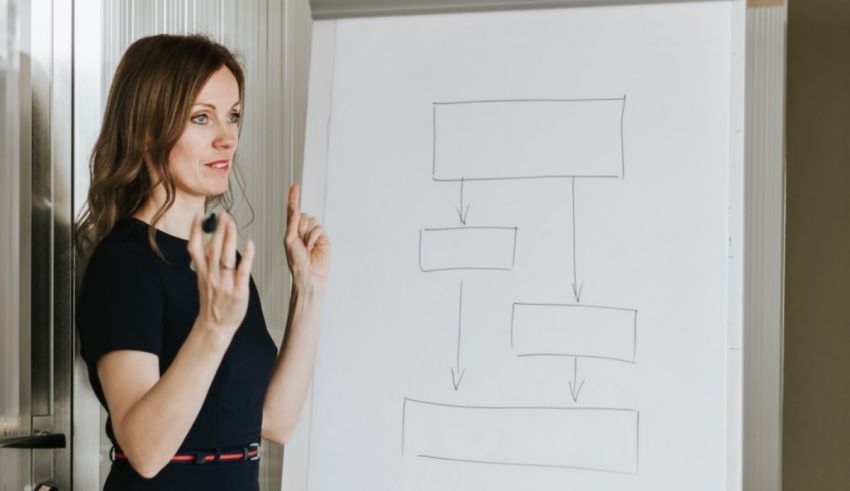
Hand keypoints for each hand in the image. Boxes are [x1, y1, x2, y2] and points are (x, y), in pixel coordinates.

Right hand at [187, 211, 254, 335]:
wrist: (215, 327)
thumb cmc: (212, 302)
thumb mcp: (203, 280)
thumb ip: (205, 262)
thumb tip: (209, 242)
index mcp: (202, 273)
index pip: (195, 248)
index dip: (196, 231)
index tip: (199, 215)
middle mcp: (212, 276)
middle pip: (213, 249)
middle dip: (218, 230)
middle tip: (223, 214)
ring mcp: (225, 284)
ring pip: (226, 257)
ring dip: (229, 239)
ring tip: (232, 224)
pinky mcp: (238, 291)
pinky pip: (242, 271)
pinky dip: (247, 257)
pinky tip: (250, 244)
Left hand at [284, 184, 330, 291]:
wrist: (309, 274)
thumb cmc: (297, 261)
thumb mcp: (289, 240)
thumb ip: (292, 223)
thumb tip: (294, 209)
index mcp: (292, 230)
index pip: (292, 211)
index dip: (293, 198)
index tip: (294, 186)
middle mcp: (303, 230)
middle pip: (302, 215)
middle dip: (300, 226)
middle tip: (299, 241)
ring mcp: (313, 234)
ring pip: (311, 220)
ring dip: (306, 233)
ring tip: (306, 246)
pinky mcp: (323, 238)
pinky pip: (318, 227)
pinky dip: (314, 236)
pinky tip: (312, 246)